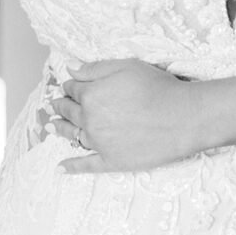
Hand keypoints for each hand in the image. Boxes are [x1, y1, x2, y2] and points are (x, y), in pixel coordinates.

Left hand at [45, 58, 196, 173]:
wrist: (183, 118)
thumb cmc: (158, 88)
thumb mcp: (126, 67)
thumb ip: (95, 68)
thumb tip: (70, 69)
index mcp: (91, 95)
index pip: (73, 88)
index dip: (70, 85)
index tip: (69, 86)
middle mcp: (90, 120)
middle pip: (69, 111)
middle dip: (61, 106)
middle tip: (55, 105)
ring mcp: (99, 143)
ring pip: (73, 135)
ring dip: (61, 130)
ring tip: (52, 126)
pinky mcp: (111, 161)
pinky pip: (87, 165)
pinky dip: (72, 167)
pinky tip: (61, 168)